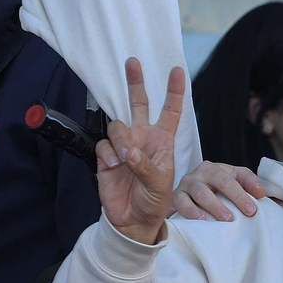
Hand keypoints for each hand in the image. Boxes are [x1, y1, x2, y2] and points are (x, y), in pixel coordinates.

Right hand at [97, 58, 184, 244]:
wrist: (133, 220)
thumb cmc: (154, 201)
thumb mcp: (160, 184)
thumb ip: (145, 166)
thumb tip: (128, 151)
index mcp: (163, 141)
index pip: (170, 112)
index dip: (174, 92)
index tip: (177, 71)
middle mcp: (143, 138)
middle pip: (138, 104)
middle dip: (135, 82)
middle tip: (133, 62)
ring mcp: (124, 146)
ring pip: (118, 125)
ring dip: (121, 139)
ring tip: (125, 158)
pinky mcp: (106, 156)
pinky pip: (104, 145)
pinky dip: (109, 154)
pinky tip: (114, 166)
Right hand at [172, 161, 270, 221]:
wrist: (185, 197)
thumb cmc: (214, 190)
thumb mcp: (233, 182)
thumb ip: (249, 183)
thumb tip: (261, 193)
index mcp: (215, 169)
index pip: (233, 178)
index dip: (245, 191)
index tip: (254, 207)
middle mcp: (200, 173)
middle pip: (219, 182)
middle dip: (233, 197)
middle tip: (244, 214)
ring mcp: (186, 184)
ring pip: (200, 192)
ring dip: (213, 206)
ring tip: (224, 219)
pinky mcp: (175, 197)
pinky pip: (181, 203)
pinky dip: (191, 212)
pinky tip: (201, 221)